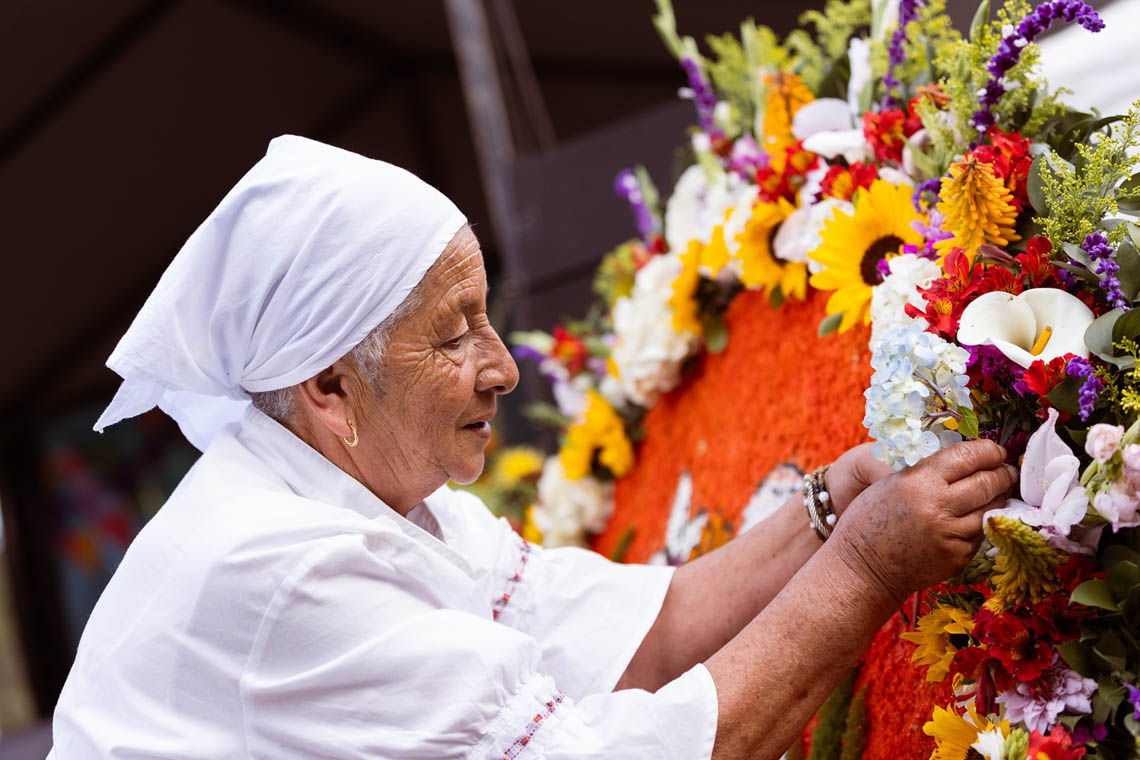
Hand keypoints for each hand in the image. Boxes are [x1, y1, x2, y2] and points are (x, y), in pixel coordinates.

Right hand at [829, 440, 1017, 604]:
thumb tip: (971, 457)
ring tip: (996, 491)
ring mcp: (950, 536)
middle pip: (988, 482)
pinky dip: (980, 523)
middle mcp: (938, 507)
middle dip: (1002, 473)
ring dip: (997, 498)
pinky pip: (980, 534)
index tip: (995, 451)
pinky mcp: (957, 558)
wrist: (862, 567)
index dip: (989, 450)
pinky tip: (972, 518)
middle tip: (1005, 470)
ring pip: (991, 509)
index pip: (968, 456)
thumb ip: (930, 469)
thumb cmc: (871, 519)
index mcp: (919, 481)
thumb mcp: (893, 483)